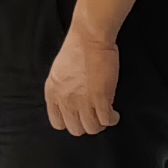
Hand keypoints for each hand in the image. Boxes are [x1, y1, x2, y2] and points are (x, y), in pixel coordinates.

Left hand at [43, 20, 119, 136]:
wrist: (89, 38)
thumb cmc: (76, 49)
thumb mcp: (58, 74)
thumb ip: (61, 90)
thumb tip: (68, 103)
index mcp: (52, 94)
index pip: (57, 123)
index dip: (70, 121)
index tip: (79, 117)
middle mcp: (65, 101)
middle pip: (76, 129)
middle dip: (86, 125)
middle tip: (95, 116)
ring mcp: (82, 102)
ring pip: (92, 128)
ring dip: (101, 123)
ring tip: (105, 115)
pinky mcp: (100, 99)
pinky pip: (107, 120)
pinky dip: (112, 119)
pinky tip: (114, 114)